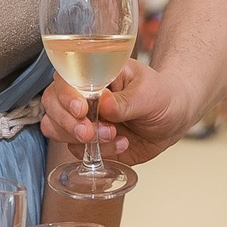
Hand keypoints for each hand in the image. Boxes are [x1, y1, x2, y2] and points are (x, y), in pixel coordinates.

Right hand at [39, 59, 194, 166]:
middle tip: (90, 132)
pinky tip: (121, 145)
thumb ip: (127, 100)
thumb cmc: (162, 95)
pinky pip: (77, 150)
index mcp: (93, 74)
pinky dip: (97, 152)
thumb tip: (104, 103)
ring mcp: (83, 120)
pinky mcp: (90, 142)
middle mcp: (82, 96)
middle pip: (51, 106)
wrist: (175, 117)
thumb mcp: (150, 92)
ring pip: (56, 129)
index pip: (64, 80)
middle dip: (68, 122)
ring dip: (79, 139)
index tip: (81, 109)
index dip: (66, 95)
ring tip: (113, 136)